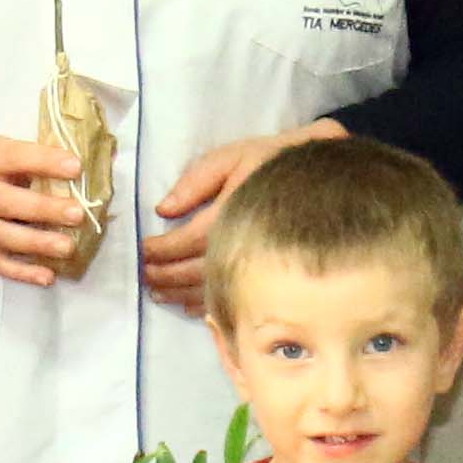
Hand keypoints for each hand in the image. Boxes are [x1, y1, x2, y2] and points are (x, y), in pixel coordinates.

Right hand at [0, 129, 98, 286]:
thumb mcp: (4, 149)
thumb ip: (38, 158)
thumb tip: (89, 164)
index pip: (15, 158)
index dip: (45, 162)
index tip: (76, 167)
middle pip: (7, 202)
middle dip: (43, 209)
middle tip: (77, 214)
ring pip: (2, 236)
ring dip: (36, 244)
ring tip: (68, 247)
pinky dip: (22, 273)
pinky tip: (48, 276)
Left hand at [138, 123, 344, 313]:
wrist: (320, 175)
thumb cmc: (270, 161)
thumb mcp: (230, 157)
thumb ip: (195, 182)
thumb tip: (163, 210)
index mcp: (228, 215)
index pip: (185, 241)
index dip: (160, 249)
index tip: (142, 250)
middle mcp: (241, 246)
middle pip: (193, 270)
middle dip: (164, 275)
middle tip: (144, 276)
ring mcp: (255, 265)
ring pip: (210, 289)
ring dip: (178, 293)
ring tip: (157, 293)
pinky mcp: (264, 276)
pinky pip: (232, 298)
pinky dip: (204, 305)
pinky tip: (188, 304)